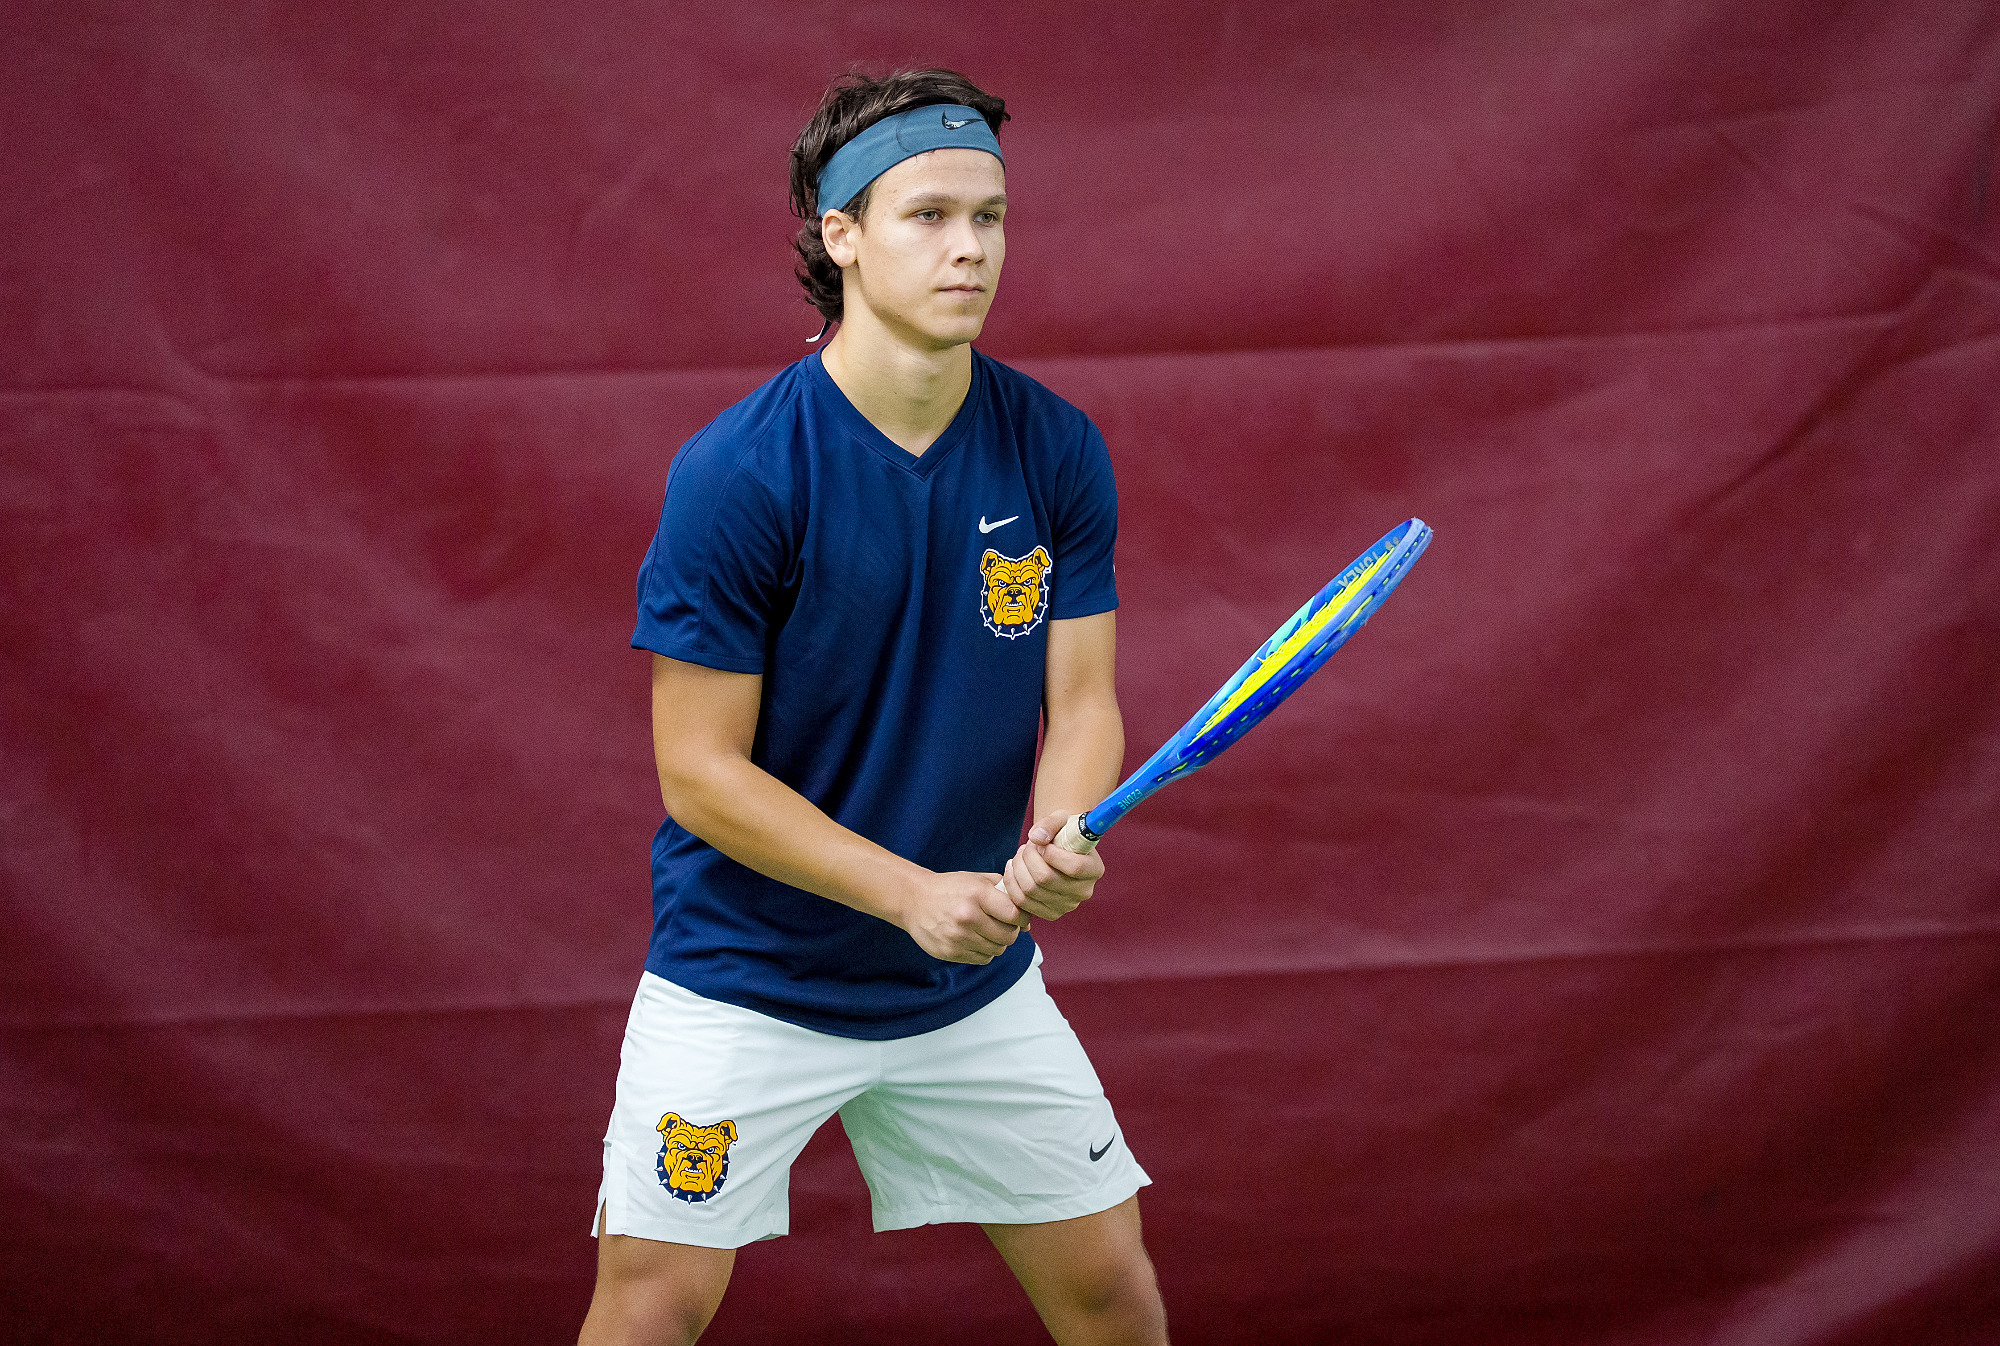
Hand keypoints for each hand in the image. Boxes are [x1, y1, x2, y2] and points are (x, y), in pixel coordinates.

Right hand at [900, 871, 1025, 964]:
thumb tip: (1028, 921)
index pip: (1014, 915)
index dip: (1021, 918)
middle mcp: (967, 916)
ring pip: (996, 950)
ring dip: (997, 943)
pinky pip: (982, 959)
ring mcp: (958, 937)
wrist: (914, 900)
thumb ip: (1005, 893)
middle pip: (1008, 936)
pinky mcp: (950, 952)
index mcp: (977, 894)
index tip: (1018, 917)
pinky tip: (975, 939)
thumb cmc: (951, 888)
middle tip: (1003, 925)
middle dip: (1010, 932)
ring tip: (987, 931)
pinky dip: (984, 952)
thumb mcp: (977, 880)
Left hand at [999, 811, 1104, 921]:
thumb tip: (1036, 837)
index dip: (1051, 854)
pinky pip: (1023, 902)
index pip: (1074, 867)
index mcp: (1094, 869)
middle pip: (1046, 879)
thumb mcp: (1062, 819)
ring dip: (1018, 868)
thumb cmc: (1064, 832)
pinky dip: (1012, 883)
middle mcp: (1084, 891)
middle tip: (1027, 846)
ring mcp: (1067, 905)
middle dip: (1028, 857)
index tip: (1042, 844)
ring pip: (1031, 890)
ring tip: (1020, 854)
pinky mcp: (1050, 913)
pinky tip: (1013, 868)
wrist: (1060, 849)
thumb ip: (1050, 823)